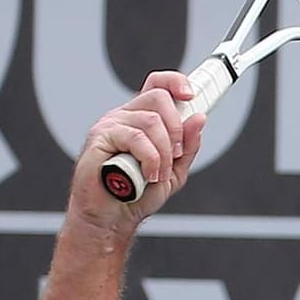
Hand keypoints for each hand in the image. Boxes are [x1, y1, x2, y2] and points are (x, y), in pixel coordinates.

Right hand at [68, 70, 205, 237]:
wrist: (113, 217)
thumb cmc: (139, 194)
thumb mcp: (175, 170)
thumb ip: (188, 146)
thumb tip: (199, 118)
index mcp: (143, 119)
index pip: (158, 85)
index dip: (175, 82)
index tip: (191, 95)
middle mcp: (126, 116)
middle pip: (159, 98)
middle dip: (178, 129)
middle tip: (177, 155)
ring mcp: (111, 124)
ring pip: (152, 121)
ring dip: (165, 153)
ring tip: (158, 174)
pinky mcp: (100, 137)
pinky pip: (137, 138)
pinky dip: (151, 160)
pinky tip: (148, 175)